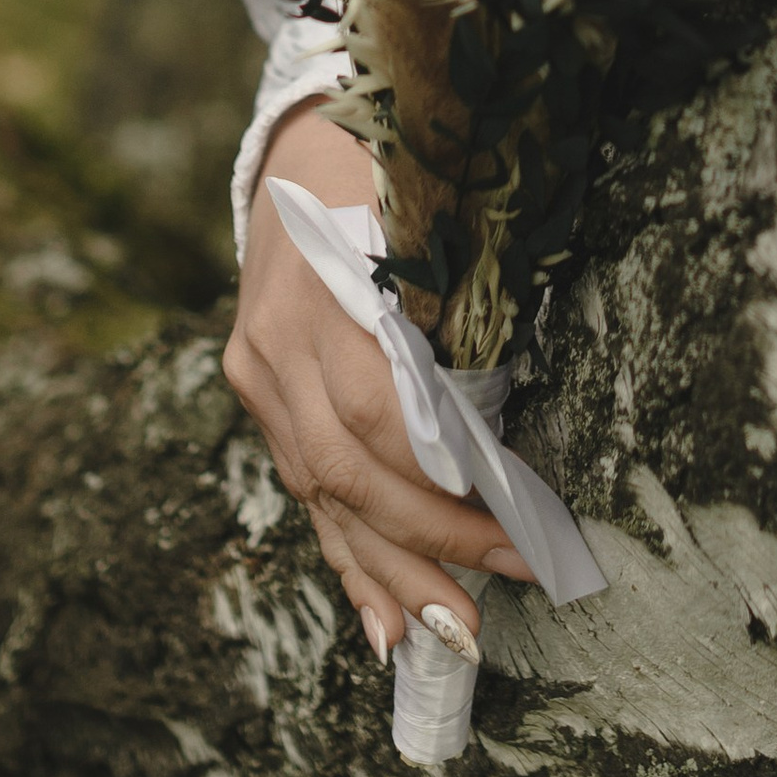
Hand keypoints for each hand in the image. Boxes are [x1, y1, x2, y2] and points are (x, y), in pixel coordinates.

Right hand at [223, 99, 534, 661]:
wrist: (297, 142)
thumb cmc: (387, 165)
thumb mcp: (427, 205)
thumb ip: (460, 289)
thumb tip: (516, 399)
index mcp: (322, 291)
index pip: (377, 413)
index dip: (444, 478)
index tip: (518, 517)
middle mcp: (276, 344)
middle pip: (346, 471)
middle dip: (428, 542)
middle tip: (506, 587)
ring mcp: (259, 374)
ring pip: (320, 496)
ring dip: (389, 572)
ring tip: (451, 634)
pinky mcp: (260, 394)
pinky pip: (304, 491)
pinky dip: (348, 558)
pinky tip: (382, 623)